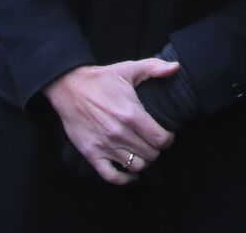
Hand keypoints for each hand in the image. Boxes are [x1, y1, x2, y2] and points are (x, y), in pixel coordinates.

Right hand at [44, 59, 178, 185]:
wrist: (69, 88)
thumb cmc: (101, 79)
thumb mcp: (129, 68)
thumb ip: (154, 67)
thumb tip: (176, 67)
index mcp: (131, 114)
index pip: (160, 139)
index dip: (168, 139)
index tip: (167, 135)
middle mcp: (120, 133)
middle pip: (150, 154)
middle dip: (156, 149)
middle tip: (154, 143)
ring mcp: (105, 146)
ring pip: (135, 166)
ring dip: (143, 162)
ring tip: (143, 153)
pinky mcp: (91, 154)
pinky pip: (111, 176)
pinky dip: (124, 179)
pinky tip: (131, 173)